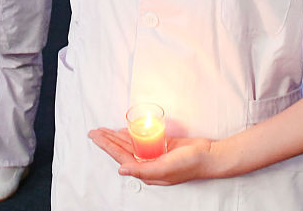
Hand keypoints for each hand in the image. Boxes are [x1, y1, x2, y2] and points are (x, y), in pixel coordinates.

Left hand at [88, 127, 216, 185]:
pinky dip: (132, 135)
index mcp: (146, 172)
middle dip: (107, 141)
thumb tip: (121, 170)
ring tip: (104, 131)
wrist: (208, 156)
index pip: (120, 157)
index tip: (95, 136)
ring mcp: (154, 155)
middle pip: (122, 150)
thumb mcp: (164, 168)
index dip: (106, 146)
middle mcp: (148, 164)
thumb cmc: (189, 164)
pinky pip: (142, 140)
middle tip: (94, 132)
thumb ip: (142, 170)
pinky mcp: (161, 147)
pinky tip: (124, 131)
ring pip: (130, 145)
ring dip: (116, 137)